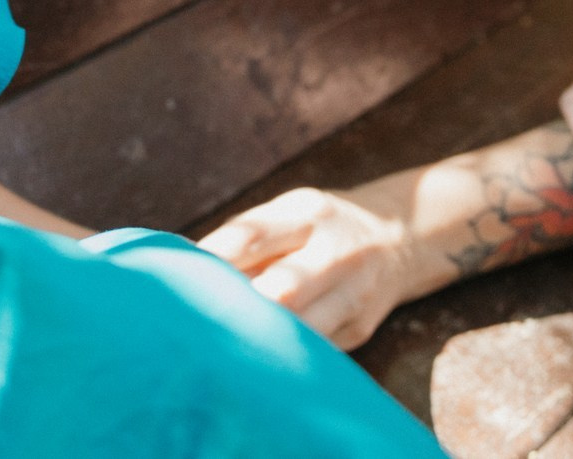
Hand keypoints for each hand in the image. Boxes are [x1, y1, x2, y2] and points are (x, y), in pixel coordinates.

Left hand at [197, 184, 442, 351]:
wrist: (398, 239)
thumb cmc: (316, 227)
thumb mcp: (288, 213)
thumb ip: (245, 237)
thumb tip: (183, 267)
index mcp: (306, 212)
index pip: (249, 235)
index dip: (209, 260)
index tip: (173, 278)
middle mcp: (335, 250)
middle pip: (282, 288)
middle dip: (237, 308)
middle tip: (192, 323)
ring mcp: (353, 294)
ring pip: (301, 328)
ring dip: (258, 339)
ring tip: (217, 347)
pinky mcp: (359, 330)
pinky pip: (313, 349)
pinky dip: (280, 355)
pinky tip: (253, 361)